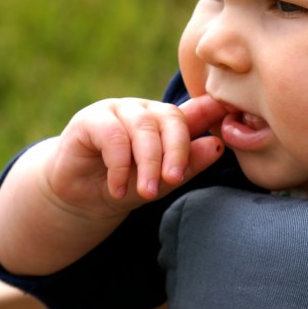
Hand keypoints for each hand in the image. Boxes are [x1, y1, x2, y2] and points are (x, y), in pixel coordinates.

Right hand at [44, 95, 228, 219]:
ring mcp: (118, 110)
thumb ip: (188, 162)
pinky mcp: (90, 119)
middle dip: (176, 151)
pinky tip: (118, 189)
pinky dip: (118, 166)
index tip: (226, 129)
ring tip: (146, 192)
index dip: (210, 118)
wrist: (81, 199)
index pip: (195, 115)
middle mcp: (146, 109)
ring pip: (142, 128)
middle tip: (174, 179)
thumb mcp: (161, 180)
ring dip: (147, 162)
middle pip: (170, 118)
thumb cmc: (128, 186)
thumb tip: (217, 145)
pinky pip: (112, 136)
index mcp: (168, 119)